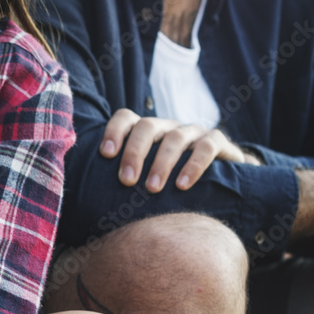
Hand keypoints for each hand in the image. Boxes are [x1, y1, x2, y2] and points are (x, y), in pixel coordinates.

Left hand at [100, 108, 258, 191]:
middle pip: (148, 126)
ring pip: (175, 137)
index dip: (114, 131)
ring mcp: (193, 132)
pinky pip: (206, 147)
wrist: (222, 177)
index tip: (105, 155)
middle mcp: (168, 127)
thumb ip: (127, 176)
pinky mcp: (217, 141)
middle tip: (126, 181)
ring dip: (162, 163)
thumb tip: (91, 196)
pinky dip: (194, 165)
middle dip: (134, 152)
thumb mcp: (147, 173)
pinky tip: (183, 185)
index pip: (126, 117)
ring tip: (152, 188)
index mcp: (147, 131)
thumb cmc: (171, 179)